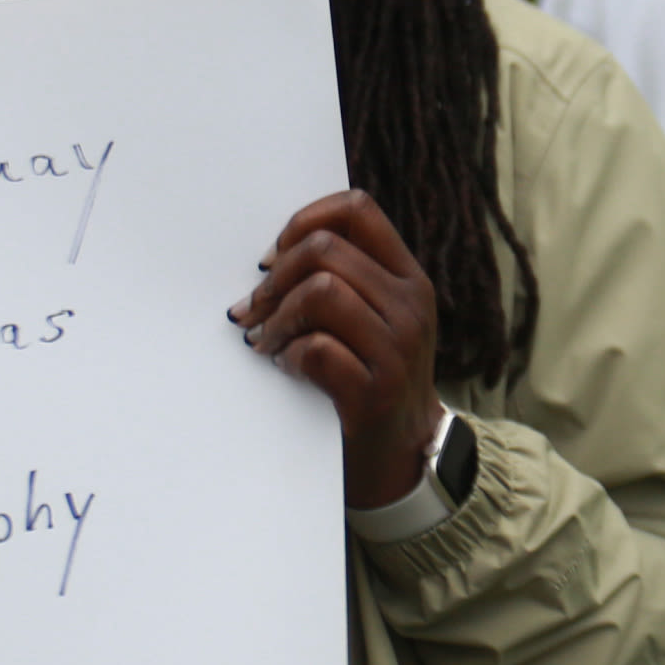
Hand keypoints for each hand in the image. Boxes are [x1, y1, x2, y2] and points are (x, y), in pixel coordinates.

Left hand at [230, 189, 443, 509]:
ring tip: (266, 342)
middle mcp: (410, 305)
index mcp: (409, 278)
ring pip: (319, 291)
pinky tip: (288, 368)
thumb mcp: (377, 319)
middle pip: (325, 250)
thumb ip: (346, 280)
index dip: (304, 221)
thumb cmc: (372, 377)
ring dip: (277, 318)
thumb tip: (272, 254)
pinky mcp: (376, 391)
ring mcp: (398, 348)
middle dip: (276, 279)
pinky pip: (317, 349)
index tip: (274, 258)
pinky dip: (289, 356)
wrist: (402, 454)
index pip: (357, 210)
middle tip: (253, 310)